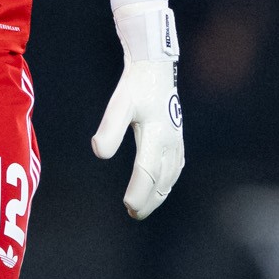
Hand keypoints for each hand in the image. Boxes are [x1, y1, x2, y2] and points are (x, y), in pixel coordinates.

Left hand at [90, 0, 184, 219]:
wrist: (155, 65)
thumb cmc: (135, 85)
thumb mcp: (119, 104)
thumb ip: (110, 128)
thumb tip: (100, 152)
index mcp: (157, 135)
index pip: (147, 172)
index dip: (139, 192)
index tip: (128, 206)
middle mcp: (170, 140)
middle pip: (161, 179)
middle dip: (148, 199)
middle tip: (133, 213)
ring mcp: (177, 139)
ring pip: (170, 175)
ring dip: (158, 193)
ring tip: (144, 207)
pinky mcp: (177, 136)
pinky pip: (176, 167)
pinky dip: (167, 181)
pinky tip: (161, 186)